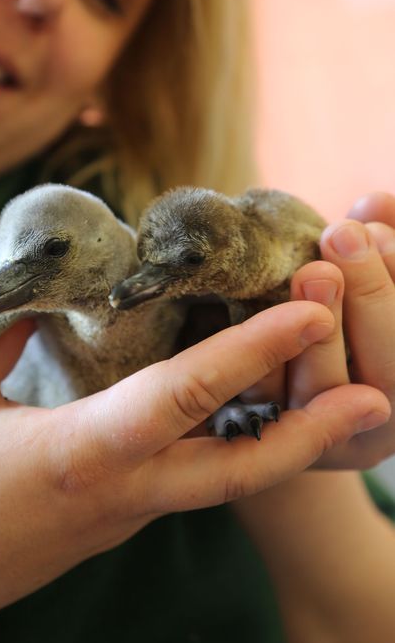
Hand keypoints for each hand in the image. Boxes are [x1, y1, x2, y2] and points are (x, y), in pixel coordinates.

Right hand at [0, 301, 386, 642]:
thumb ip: (7, 339)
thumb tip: (46, 295)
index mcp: (80, 455)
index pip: (185, 396)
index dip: (252, 349)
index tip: (309, 310)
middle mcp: (118, 496)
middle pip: (239, 470)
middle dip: (312, 431)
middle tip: (373, 392)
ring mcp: (119, 521)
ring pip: (219, 481)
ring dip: (278, 440)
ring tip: (325, 396)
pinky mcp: (109, 529)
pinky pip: (183, 485)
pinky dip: (223, 448)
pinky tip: (234, 416)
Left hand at [286, 191, 394, 467]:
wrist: (288, 377)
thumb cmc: (349, 310)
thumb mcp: (373, 276)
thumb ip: (383, 246)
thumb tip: (374, 203)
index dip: (393, 286)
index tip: (375, 231)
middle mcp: (383, 419)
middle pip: (390, 371)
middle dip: (370, 297)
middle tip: (342, 236)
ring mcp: (331, 438)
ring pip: (328, 394)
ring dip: (320, 329)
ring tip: (311, 268)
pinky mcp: (273, 437)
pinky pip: (267, 405)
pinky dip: (265, 361)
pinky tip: (260, 313)